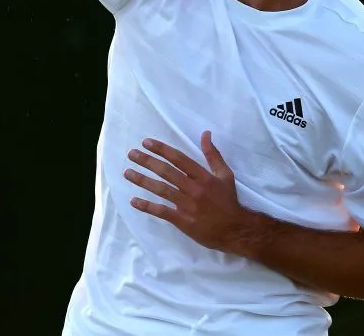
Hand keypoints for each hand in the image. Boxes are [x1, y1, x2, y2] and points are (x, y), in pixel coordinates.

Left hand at [124, 131, 245, 251]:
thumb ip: (213, 155)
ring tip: (127, 173)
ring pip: (161, 190)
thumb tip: (205, 133)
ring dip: (142, 180)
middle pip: (166, 172)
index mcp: (203, 176)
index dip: (161, 149)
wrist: (235, 230)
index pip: (178, 159)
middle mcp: (193, 188)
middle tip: (131, 154)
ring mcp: (187, 205)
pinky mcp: (182, 221)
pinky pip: (162, 211)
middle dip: (147, 161)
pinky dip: (147, 206)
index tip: (146, 142)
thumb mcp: (225, 175)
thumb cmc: (228, 201)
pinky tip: (134, 201)